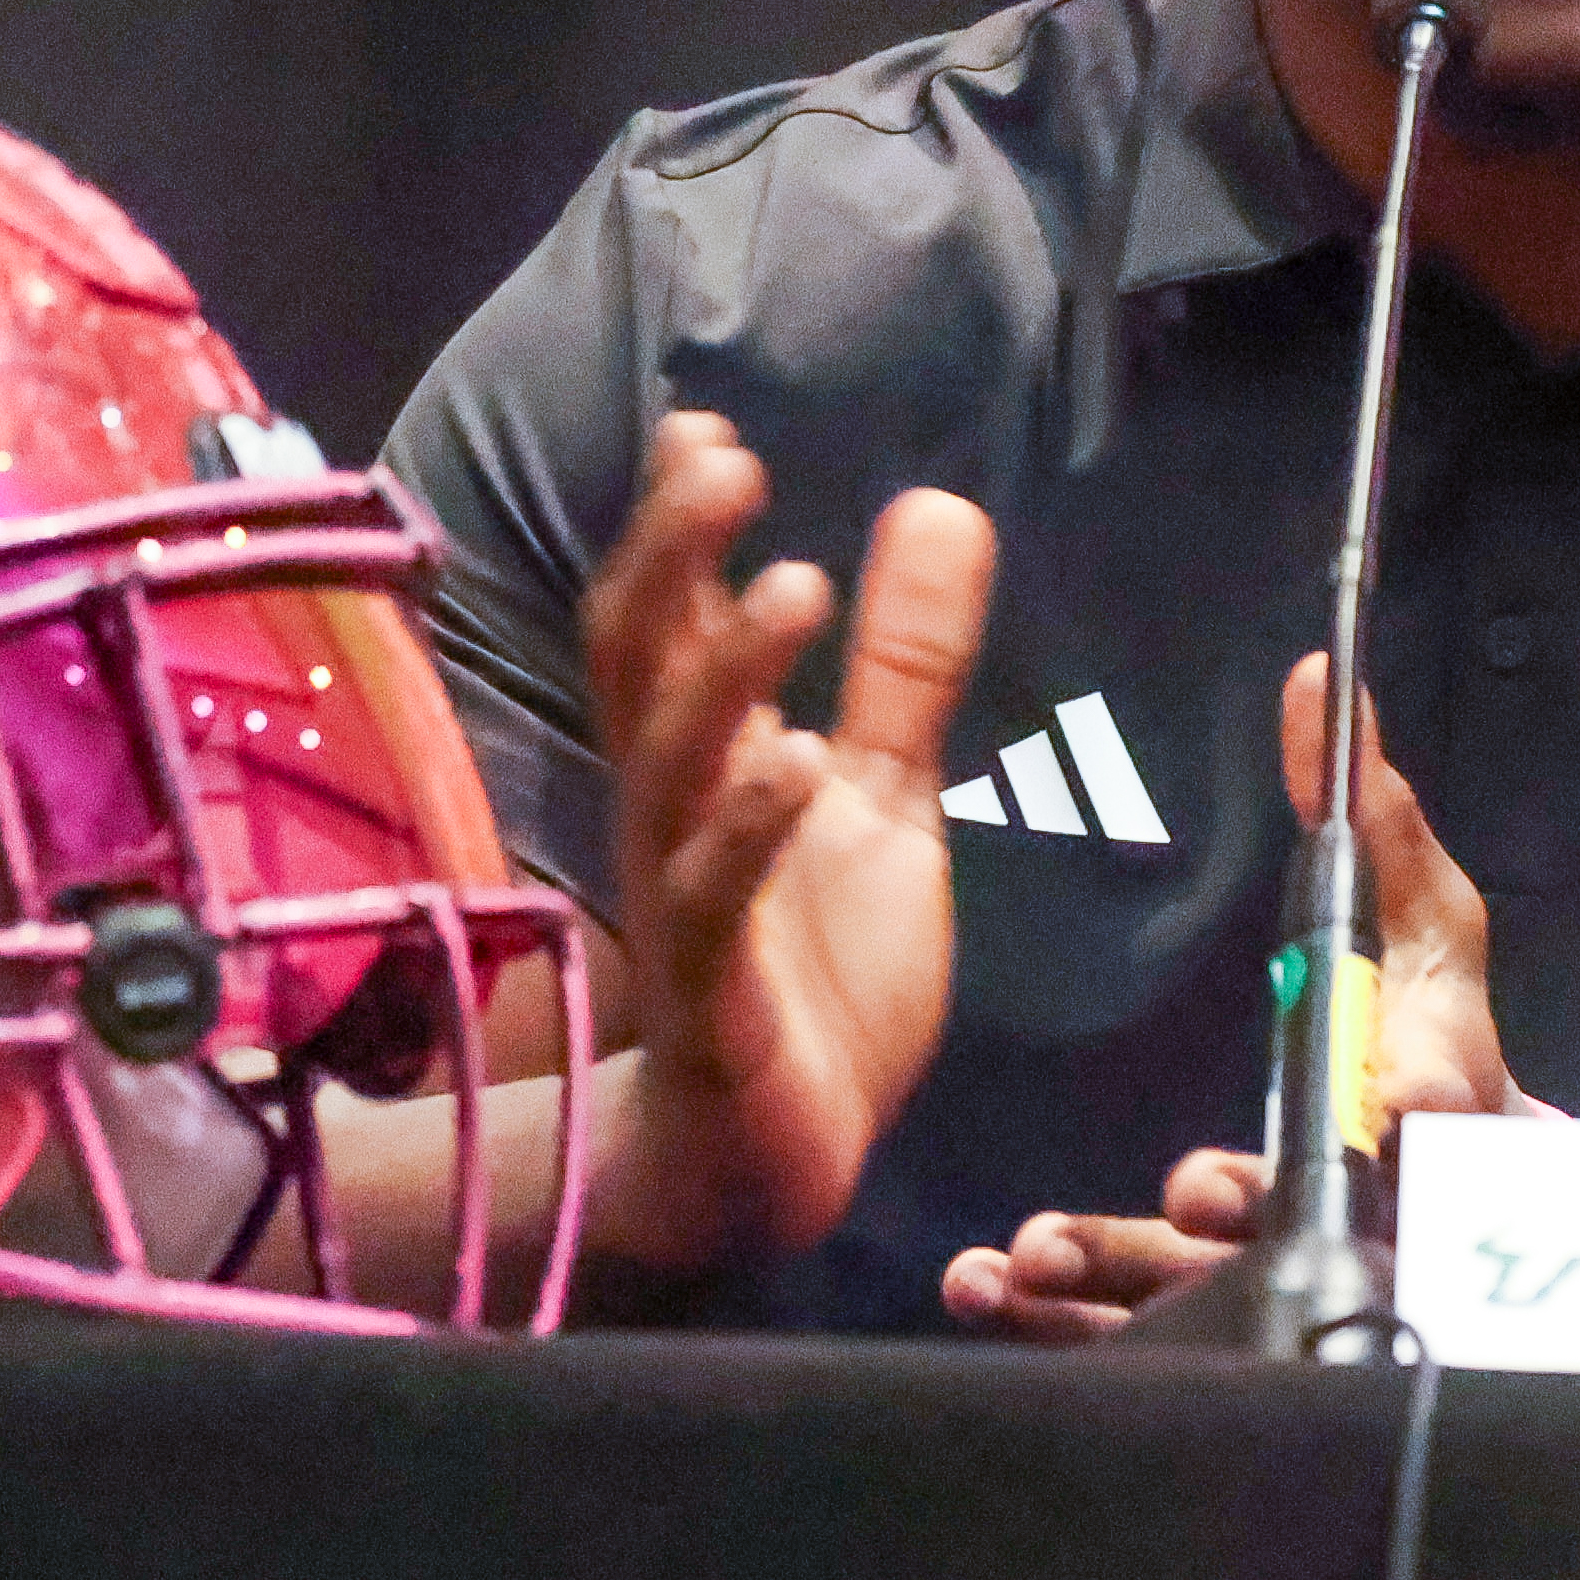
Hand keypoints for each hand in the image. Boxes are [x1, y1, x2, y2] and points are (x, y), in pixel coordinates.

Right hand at [586, 412, 994, 1270]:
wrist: (774, 1155)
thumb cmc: (816, 963)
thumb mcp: (883, 796)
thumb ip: (906, 663)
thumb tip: (940, 504)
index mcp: (710, 754)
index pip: (666, 613)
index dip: (673, 522)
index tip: (699, 424)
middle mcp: (675, 807)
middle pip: (638, 661)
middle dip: (668, 557)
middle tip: (723, 461)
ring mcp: (684, 895)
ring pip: (669, 766)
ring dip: (722, 674)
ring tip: (793, 587)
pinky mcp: (715, 994)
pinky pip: (713, 902)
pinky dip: (749, 829)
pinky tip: (802, 766)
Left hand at [936, 651, 1513, 1338]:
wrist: (1430, 1173)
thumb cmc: (1420, 1020)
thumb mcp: (1417, 914)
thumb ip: (1368, 812)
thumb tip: (1315, 684)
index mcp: (1425, 1096)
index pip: (1435, 1105)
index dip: (1418, 1107)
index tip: (1397, 1105)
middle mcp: (1352, 1197)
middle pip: (1307, 1215)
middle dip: (1251, 1203)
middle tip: (1194, 1189)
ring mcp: (1268, 1264)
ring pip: (1201, 1288)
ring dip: (1121, 1271)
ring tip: (1040, 1251)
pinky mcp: (1199, 1310)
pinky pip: (1126, 1323)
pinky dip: (1057, 1312)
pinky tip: (992, 1283)